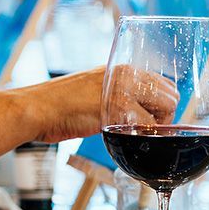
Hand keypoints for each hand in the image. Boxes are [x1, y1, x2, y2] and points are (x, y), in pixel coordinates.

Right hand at [26, 67, 178, 143]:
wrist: (37, 108)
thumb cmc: (62, 105)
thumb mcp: (97, 91)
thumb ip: (119, 96)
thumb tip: (140, 112)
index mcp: (123, 69)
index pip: (164, 83)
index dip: (164, 105)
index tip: (154, 119)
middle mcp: (127, 75)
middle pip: (171, 95)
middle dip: (166, 117)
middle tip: (149, 131)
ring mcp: (123, 89)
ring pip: (165, 108)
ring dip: (159, 127)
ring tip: (139, 135)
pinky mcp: (116, 107)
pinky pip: (146, 124)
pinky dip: (143, 136)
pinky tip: (129, 140)